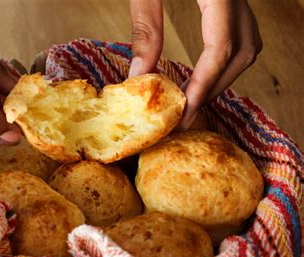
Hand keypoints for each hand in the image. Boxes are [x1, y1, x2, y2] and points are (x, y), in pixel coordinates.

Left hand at [128, 0, 261, 128]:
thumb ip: (145, 28)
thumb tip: (139, 75)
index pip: (221, 48)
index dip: (204, 85)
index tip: (185, 113)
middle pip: (241, 53)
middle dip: (214, 89)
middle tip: (185, 115)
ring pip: (247, 47)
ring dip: (221, 78)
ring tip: (191, 100)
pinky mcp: (233, 1)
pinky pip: (241, 36)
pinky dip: (224, 61)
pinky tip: (202, 75)